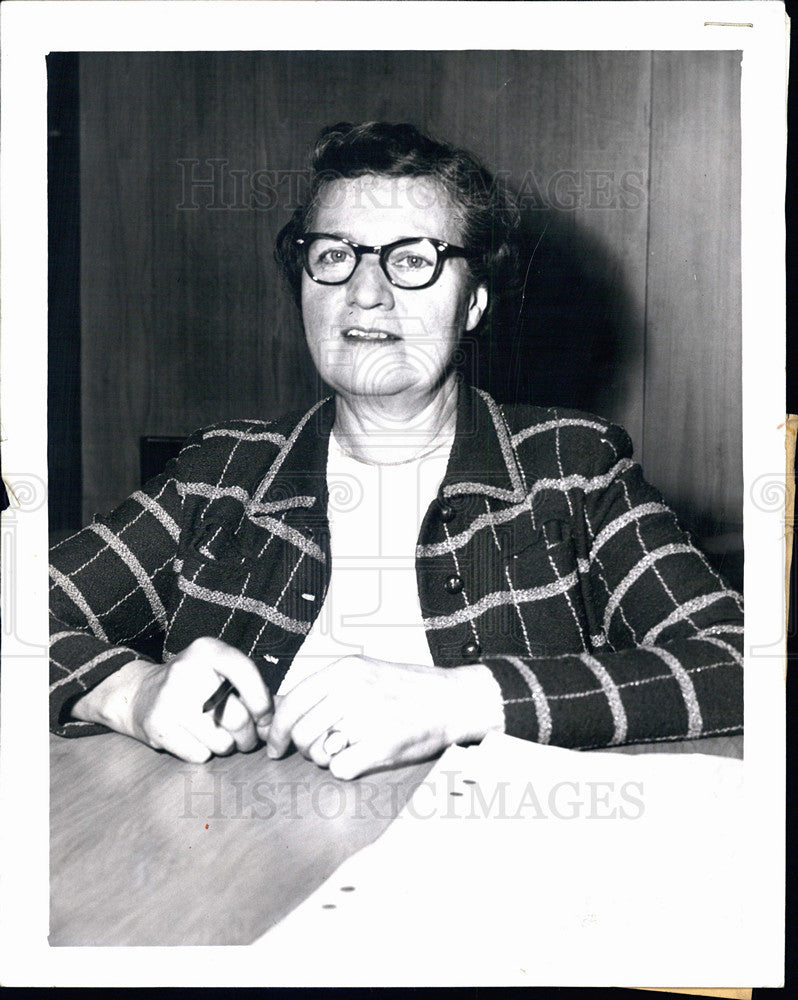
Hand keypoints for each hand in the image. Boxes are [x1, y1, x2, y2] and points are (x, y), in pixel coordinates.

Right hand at [71, 637, 272, 762]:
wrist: (141, 694)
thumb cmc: (196, 684)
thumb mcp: (220, 671)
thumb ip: (251, 689)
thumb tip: (273, 726)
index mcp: (207, 650)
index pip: (247, 675)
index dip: (263, 703)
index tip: (265, 718)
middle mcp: (187, 670)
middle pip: (238, 718)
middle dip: (249, 736)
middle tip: (247, 738)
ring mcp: (169, 699)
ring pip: (222, 743)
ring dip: (228, 746)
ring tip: (219, 736)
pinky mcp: (158, 726)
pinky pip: (200, 755)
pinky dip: (204, 753)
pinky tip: (195, 739)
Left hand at [266, 655, 503, 779]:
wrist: (453, 699)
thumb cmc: (407, 689)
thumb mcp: (364, 672)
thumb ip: (326, 689)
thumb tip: (281, 713)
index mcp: (344, 670)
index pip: (290, 704)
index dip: (276, 730)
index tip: (275, 746)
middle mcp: (352, 690)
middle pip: (301, 733)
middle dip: (306, 748)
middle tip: (323, 748)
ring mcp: (367, 717)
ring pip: (318, 753)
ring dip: (327, 758)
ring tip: (349, 747)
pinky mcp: (383, 745)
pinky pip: (340, 769)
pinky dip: (347, 769)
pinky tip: (364, 756)